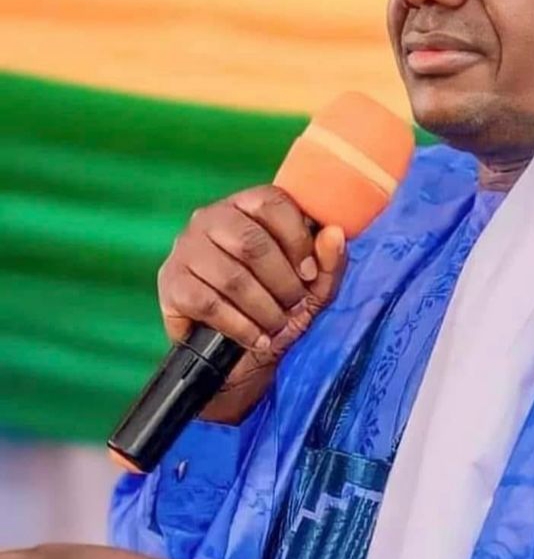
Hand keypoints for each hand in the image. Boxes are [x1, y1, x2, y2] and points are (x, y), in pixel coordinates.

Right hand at [158, 184, 346, 423]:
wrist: (237, 356)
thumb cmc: (278, 305)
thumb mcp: (313, 286)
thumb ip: (328, 260)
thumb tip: (335, 233)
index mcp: (247, 204)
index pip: (272, 202)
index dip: (297, 240)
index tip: (309, 274)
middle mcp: (211, 217)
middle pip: (252, 242)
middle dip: (282, 282)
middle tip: (295, 306)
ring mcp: (186, 249)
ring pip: (232, 277)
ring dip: (264, 309)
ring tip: (278, 326)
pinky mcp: (171, 284)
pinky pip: (209, 304)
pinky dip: (241, 327)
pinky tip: (257, 338)